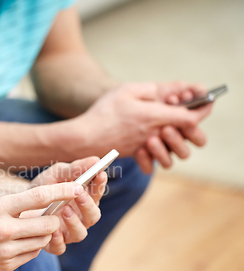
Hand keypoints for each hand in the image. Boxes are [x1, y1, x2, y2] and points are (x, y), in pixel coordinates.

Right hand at [0, 182, 84, 270]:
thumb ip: (13, 208)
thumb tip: (44, 207)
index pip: (39, 197)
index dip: (62, 192)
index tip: (77, 188)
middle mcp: (3, 229)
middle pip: (48, 224)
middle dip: (53, 220)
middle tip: (50, 217)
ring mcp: (5, 251)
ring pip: (42, 242)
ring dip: (41, 236)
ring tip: (26, 231)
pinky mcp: (5, 267)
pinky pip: (31, 256)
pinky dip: (29, 249)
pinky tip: (15, 245)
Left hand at [26, 157, 106, 254]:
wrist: (18, 205)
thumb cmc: (42, 188)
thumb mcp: (56, 174)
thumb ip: (74, 169)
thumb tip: (96, 160)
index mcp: (83, 201)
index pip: (97, 194)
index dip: (100, 185)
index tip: (100, 173)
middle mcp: (79, 219)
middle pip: (92, 216)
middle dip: (88, 205)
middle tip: (80, 194)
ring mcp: (67, 233)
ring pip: (80, 233)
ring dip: (75, 222)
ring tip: (65, 209)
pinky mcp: (53, 244)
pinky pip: (60, 247)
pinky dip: (58, 240)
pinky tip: (53, 230)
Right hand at [55, 82, 209, 167]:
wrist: (85, 138)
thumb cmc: (103, 113)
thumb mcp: (126, 90)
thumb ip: (150, 89)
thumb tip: (164, 93)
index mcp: (156, 116)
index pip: (193, 117)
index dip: (203, 109)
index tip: (205, 102)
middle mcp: (156, 134)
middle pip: (191, 137)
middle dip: (193, 129)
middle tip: (184, 118)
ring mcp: (147, 147)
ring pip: (176, 154)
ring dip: (175, 143)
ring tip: (164, 131)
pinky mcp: (137, 154)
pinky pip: (154, 162)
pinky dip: (154, 156)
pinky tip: (147, 145)